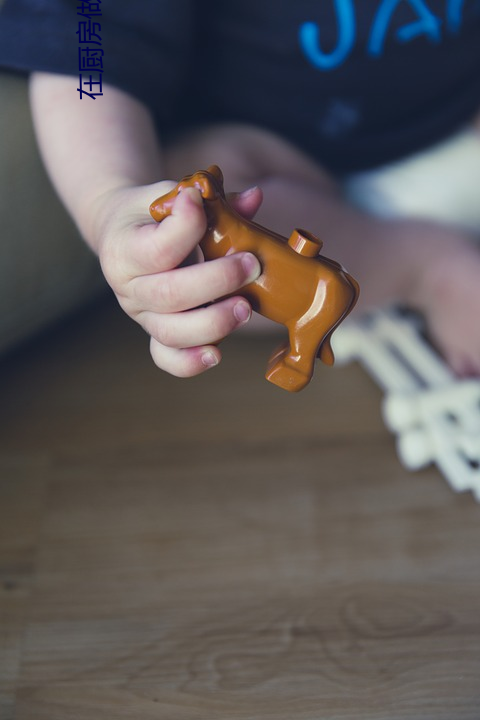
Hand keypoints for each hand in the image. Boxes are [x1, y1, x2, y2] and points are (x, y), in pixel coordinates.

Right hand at [92, 181, 262, 376]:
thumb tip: (253, 198)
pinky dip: (191, 362)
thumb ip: (209, 198)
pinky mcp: (156, 333)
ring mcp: (142, 315)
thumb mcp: (169, 195)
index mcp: (123, 250)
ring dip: (214, 322)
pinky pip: (167, 358)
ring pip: (172, 332)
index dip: (185, 227)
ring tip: (246, 307)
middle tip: (251, 265)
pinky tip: (217, 354)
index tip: (200, 201)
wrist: (122, 233)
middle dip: (217, 281)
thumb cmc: (152, 213)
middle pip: (169, 295)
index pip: (156, 249)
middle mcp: (128, 288)